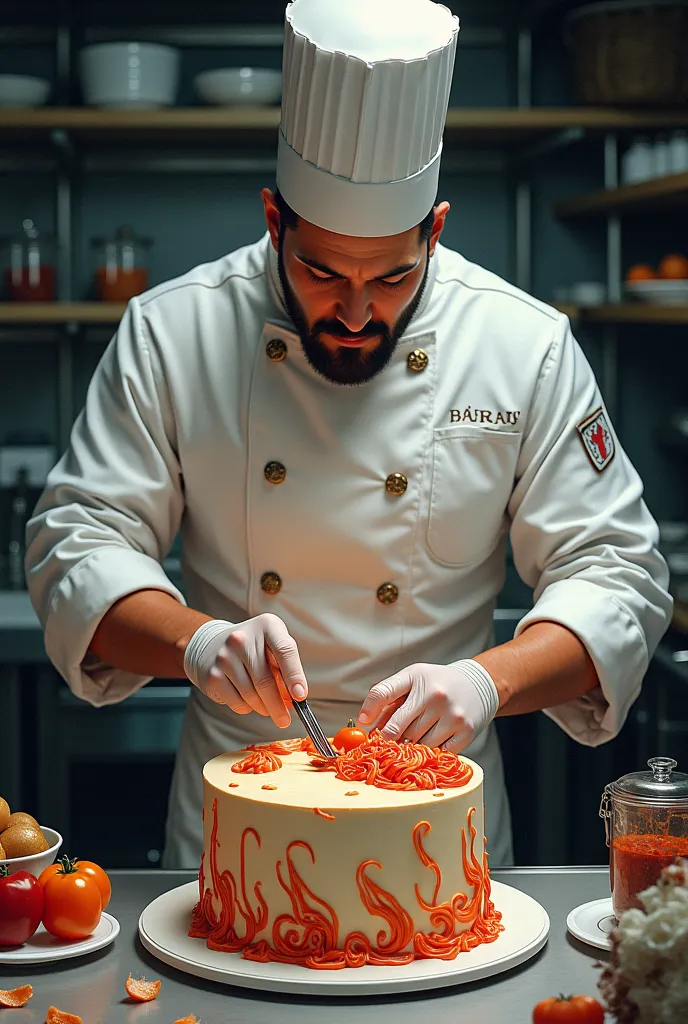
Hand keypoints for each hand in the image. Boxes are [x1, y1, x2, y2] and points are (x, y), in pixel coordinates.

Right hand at [183, 614, 307, 727]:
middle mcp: (242, 638)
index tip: (300, 696)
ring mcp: (225, 656)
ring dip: (263, 708)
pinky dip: (247, 708)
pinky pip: (237, 702)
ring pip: (251, 695)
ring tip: (267, 708)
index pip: (285, 650)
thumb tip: (294, 698)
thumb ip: (285, 668)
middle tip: (285, 719)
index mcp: (266, 626)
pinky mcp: (213, 675)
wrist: (211, 645)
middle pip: (266, 680)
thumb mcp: (271, 647)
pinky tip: (248, 701)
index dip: (294, 675)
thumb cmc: (252, 648)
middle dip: (278, 705)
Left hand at [357, 660, 499, 753]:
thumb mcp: (413, 678)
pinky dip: (431, 752)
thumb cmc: (438, 683)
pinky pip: (437, 753)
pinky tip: (432, 740)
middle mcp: (435, 695)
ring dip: (410, 746)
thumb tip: (366, 723)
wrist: (479, 684)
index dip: (369, 711)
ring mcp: (452, 715)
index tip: (364, 725)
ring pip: (416, 744)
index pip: (383, 693)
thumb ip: (388, 695)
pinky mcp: (465, 733)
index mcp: (417, 678)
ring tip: (415, 737)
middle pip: (398, 729)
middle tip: (388, 741)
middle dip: (390, 737)